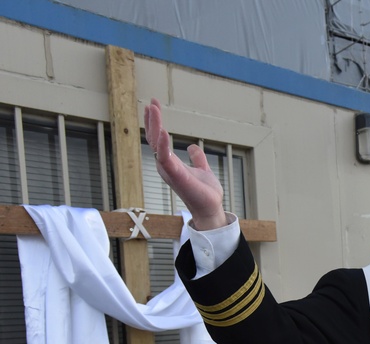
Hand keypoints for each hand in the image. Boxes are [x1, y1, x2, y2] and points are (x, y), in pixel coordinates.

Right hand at [143, 98, 227, 229]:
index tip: (154, 106)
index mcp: (171, 163)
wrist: (211, 208)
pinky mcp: (175, 175)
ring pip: (156, 144)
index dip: (155, 122)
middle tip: (151, 103)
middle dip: (151, 120)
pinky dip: (162, 144)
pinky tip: (162, 130)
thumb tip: (194, 147)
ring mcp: (169, 170)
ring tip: (153, 109)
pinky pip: (165, 157)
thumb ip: (198, 158)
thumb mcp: (202, 169)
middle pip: (153, 138)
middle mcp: (166, 165)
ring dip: (154, 126)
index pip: (158, 139)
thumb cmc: (205, 193)